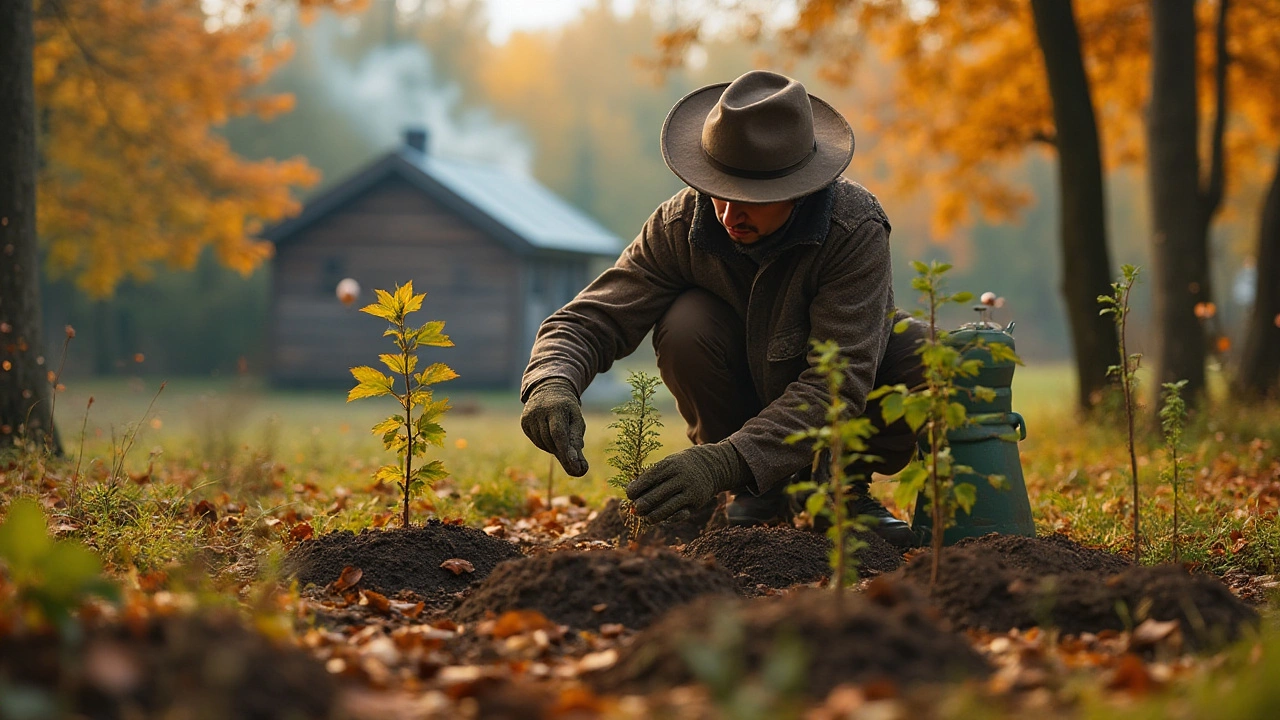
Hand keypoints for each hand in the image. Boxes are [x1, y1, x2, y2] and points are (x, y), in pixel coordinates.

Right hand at [521, 378, 588, 475]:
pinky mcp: (524, 422)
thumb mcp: (576, 419)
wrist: (548, 390)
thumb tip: (578, 462)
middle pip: (550, 441)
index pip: (558, 433)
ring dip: (554, 448)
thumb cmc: (567, 408)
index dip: (566, 451)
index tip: (574, 466)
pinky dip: (545, 444)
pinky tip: (551, 436)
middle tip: (573, 463)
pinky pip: (536, 441)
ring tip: (562, 440)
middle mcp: (538, 411)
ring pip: (542, 443)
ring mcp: (529, 416)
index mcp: (555, 408)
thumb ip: (577, 438)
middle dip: (562, 453)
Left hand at [626, 441, 744, 522]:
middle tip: (636, 510)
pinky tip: (663, 519)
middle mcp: (680, 477)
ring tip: (646, 518)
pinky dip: (669, 519)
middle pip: (655, 496)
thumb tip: (631, 495)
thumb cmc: (681, 466)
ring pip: (667, 508)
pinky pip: (680, 515)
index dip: (635, 490)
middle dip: (641, 505)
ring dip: (653, 516)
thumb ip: (651, 478)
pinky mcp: (697, 502)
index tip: (630, 495)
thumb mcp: (667, 464)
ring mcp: (689, 490)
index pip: (647, 479)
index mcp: (669, 465)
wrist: (712, 465)